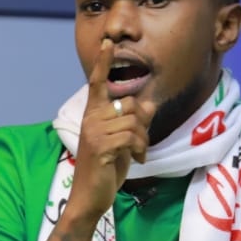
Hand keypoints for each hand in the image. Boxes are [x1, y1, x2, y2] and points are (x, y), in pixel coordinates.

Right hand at [66, 39, 155, 219]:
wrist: (90, 198)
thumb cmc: (105, 170)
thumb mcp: (123, 143)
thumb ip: (134, 123)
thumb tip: (150, 104)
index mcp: (92, 115)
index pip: (97, 83)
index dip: (102, 62)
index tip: (107, 42)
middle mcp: (91, 119)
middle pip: (129, 105)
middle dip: (142, 124)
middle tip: (140, 143)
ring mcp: (94, 132)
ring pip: (134, 121)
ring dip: (143, 139)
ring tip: (138, 153)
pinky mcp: (101, 146)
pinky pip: (131, 136)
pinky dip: (140, 148)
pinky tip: (137, 160)